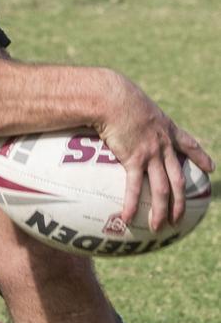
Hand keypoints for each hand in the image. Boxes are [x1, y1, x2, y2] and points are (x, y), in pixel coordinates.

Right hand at [95, 71, 214, 230]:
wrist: (112, 97)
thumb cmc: (117, 95)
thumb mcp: (133, 101)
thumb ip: (132, 111)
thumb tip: (118, 108)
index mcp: (166, 129)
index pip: (188, 145)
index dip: (200, 157)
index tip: (211, 168)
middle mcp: (163, 145)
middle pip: (178, 179)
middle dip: (181, 201)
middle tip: (180, 218)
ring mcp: (151, 154)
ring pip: (162, 189)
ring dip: (162, 211)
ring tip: (159, 227)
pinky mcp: (134, 159)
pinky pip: (135, 187)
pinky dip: (132, 204)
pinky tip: (128, 218)